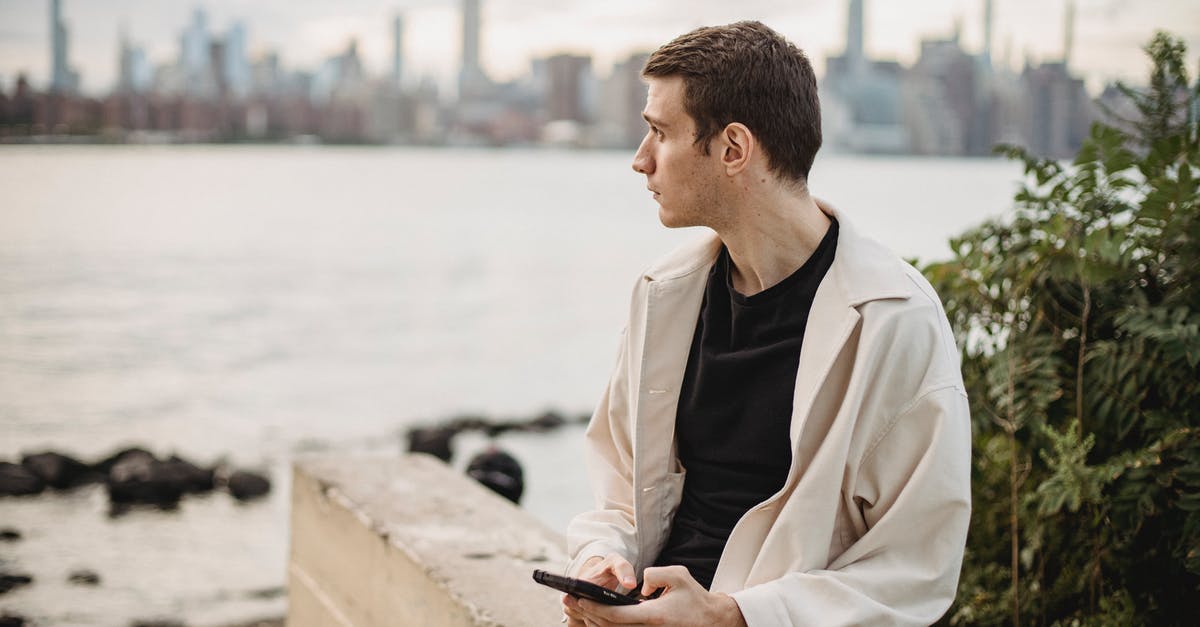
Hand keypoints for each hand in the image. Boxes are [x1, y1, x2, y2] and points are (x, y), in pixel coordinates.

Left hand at [564, 564, 746, 626]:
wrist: (711, 620)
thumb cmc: (695, 597)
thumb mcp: (678, 575)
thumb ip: (654, 574)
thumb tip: (638, 586)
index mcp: (653, 616)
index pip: (615, 615)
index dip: (595, 608)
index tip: (580, 599)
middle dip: (588, 614)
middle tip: (572, 602)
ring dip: (595, 621)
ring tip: (581, 608)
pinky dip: (607, 626)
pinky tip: (598, 617)